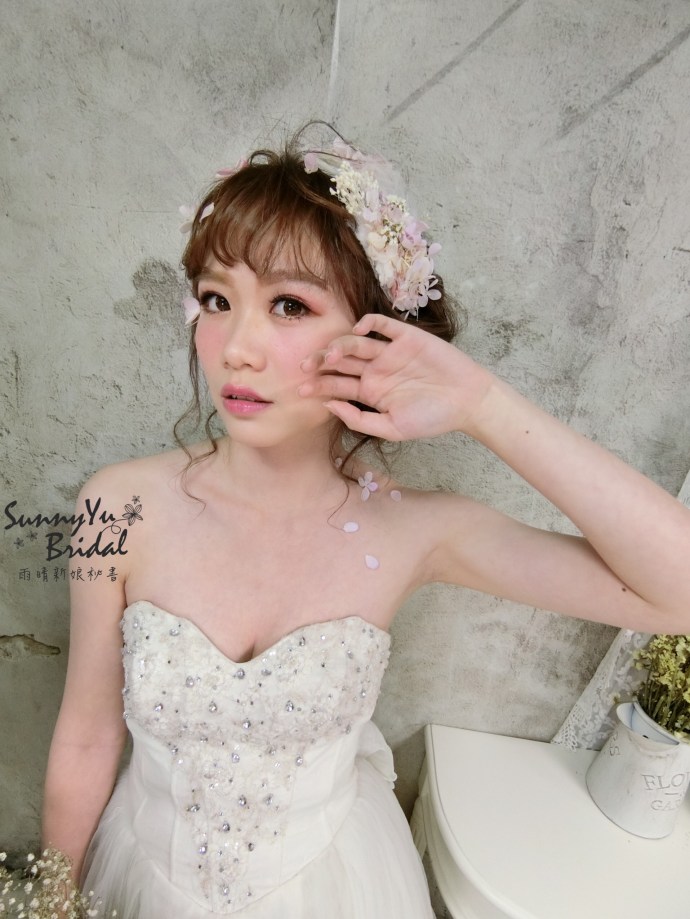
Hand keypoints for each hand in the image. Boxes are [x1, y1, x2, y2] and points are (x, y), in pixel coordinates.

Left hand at [298, 313, 494, 440]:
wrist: (468, 402)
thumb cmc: (432, 418)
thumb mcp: (392, 428)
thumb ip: (360, 420)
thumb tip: (330, 405)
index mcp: (370, 392)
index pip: (337, 385)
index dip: (318, 385)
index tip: (300, 390)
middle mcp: (376, 370)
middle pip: (340, 362)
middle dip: (320, 363)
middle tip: (304, 367)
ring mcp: (389, 352)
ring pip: (356, 343)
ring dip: (340, 346)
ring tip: (331, 355)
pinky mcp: (406, 337)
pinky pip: (382, 325)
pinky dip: (368, 323)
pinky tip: (358, 331)